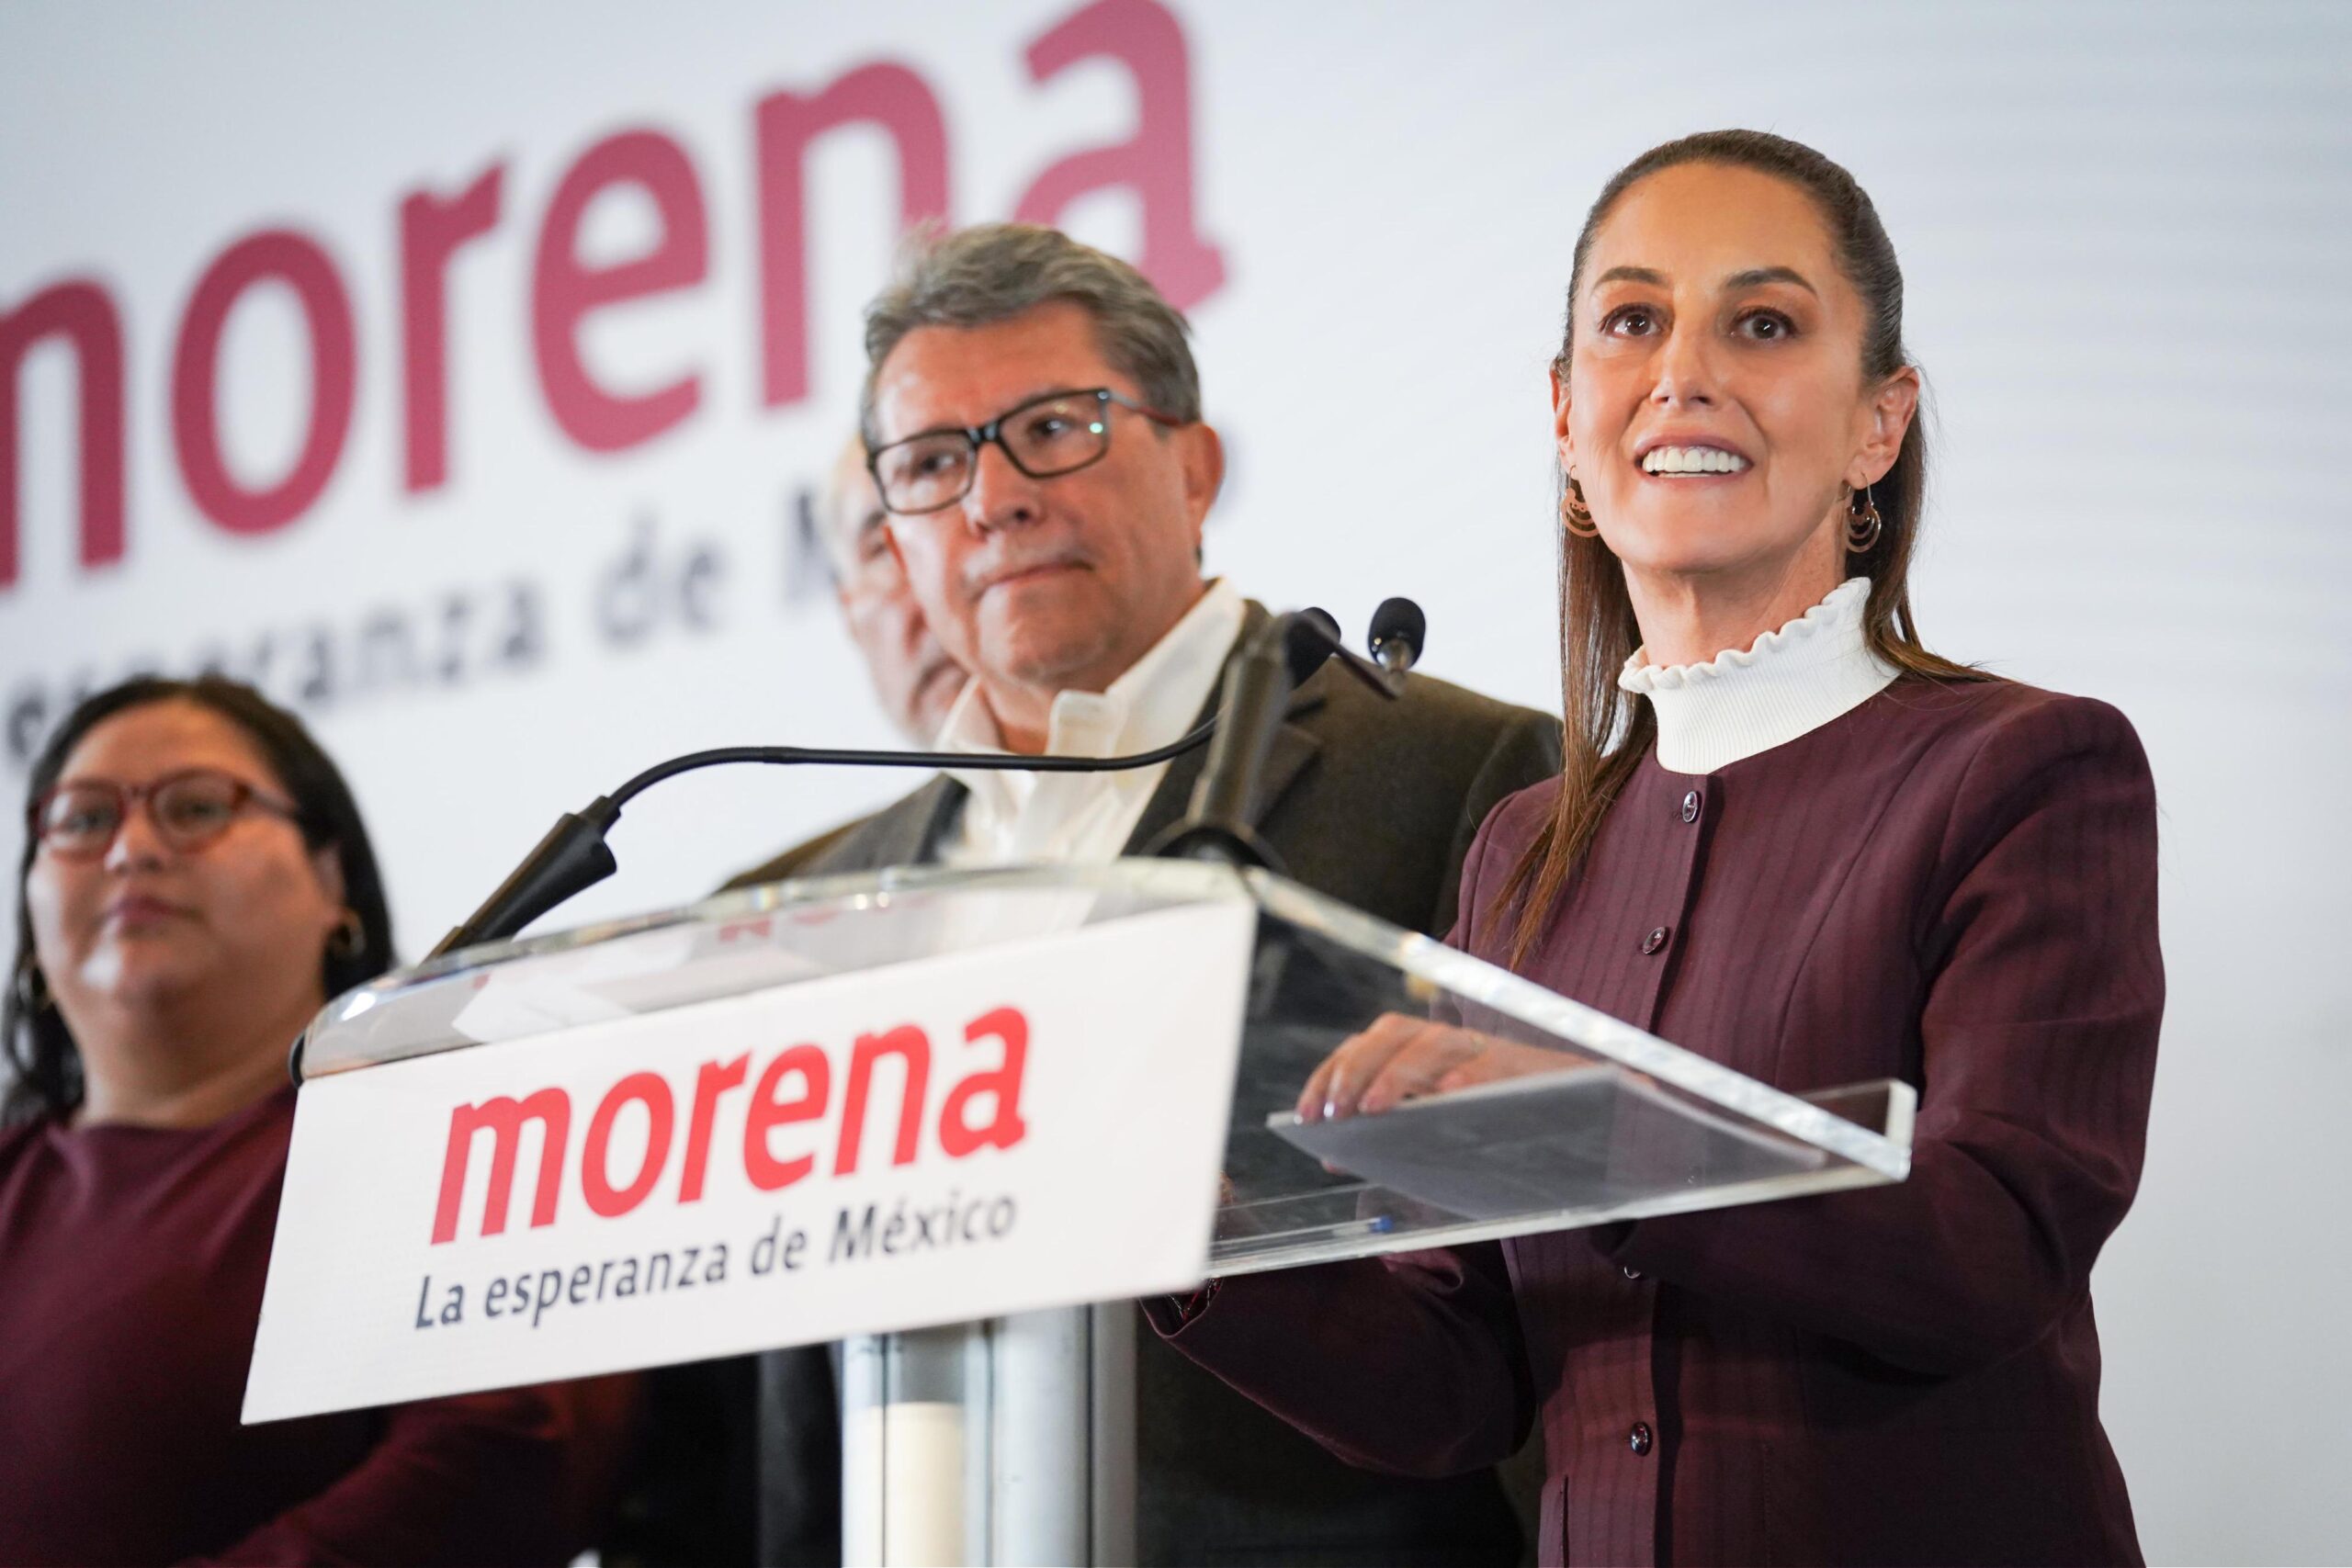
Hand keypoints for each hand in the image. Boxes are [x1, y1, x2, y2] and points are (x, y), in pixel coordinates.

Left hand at [1295, 1014, 1580, 1121]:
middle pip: (1391, 1034)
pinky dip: (1466, 1077)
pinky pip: (1490, 1064)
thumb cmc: (1497, 1126)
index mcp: (1421, 1053)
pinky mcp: (1524, 1066)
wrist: (1583, 1116)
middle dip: (1355, 1070)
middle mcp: (1449, 1042)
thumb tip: (1332, 1154)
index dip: (1330, 1075)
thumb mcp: (1437, 1129)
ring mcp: (1486, 1050)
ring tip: (1374, 1110)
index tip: (1305, 1116)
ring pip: (1434, 1041)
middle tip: (1334, 1114)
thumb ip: (1390, 1134)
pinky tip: (1447, 1097)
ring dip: (1398, 1073)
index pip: (1362, 1047)